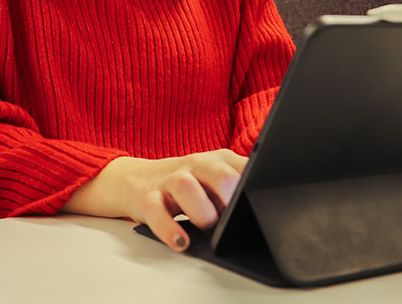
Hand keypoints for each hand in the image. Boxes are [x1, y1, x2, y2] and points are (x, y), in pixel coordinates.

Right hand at [61, 149, 246, 250]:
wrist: (136, 179)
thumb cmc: (187, 183)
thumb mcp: (215, 178)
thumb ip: (239, 185)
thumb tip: (265, 207)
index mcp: (217, 160)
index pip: (245, 167)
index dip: (254, 187)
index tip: (258, 204)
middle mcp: (194, 165)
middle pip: (219, 173)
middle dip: (230, 197)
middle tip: (232, 216)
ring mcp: (169, 180)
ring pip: (185, 186)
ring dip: (201, 211)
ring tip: (207, 226)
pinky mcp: (148, 198)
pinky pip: (156, 212)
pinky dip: (169, 229)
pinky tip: (180, 241)